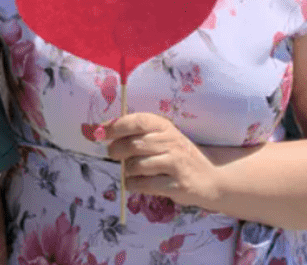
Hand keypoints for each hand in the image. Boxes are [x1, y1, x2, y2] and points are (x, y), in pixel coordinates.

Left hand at [100, 112, 221, 209]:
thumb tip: (97, 130)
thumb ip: (134, 133)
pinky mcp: (176, 185)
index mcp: (165, 127)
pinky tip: (137, 183)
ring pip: (136, 166)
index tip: (99, 132)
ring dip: (127, 171)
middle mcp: (171, 142)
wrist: (210, 178)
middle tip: (114, 154)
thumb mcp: (161, 138)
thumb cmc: (177, 156)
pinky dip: (133, 185)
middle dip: (116, 151)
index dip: (115, 126)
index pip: (137, 121)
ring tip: (132, 171)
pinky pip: (143, 185)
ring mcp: (175, 164)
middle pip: (133, 144)